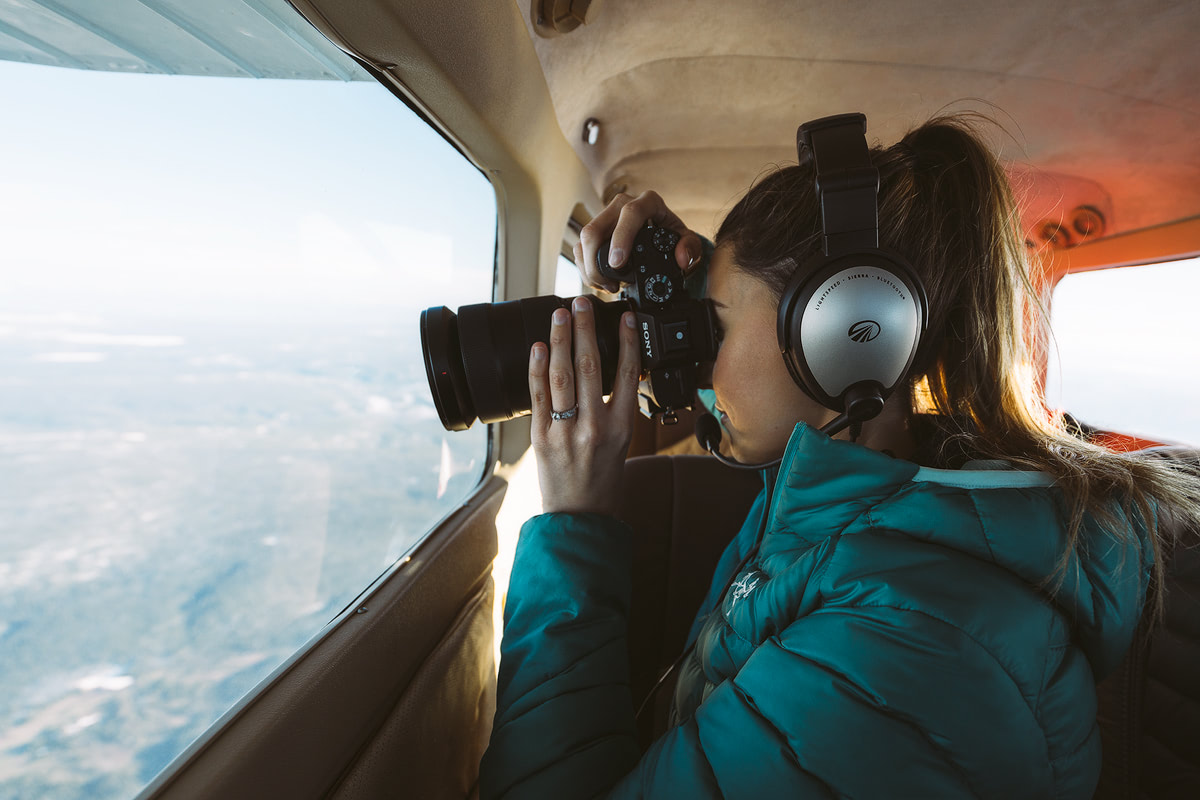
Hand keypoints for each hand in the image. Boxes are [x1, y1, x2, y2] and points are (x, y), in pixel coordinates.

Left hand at [528, 296, 640, 513]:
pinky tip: (538, 347)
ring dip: (560, 340)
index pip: (627, 374)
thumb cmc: (603, 479)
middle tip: (582, 303)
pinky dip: (537, 369)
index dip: (627, 341)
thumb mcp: (623, 442)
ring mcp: (565, 431)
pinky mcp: (541, 437)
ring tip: (560, 315)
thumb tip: (610, 370)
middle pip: (591, 366)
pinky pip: (538, 396)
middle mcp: (595, 426)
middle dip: (585, 329)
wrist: (579, 516)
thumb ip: (617, 408)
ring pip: (563, 376)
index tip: (625, 317)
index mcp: (622, 426)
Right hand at [576, 191, 703, 292]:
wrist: (662, 239)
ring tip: (606, 286)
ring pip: (585, 238)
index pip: (630, 213)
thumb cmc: (674, 238)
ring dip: (589, 267)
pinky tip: (599, 281)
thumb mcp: (688, 243)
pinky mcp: (596, 228)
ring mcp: (607, 216)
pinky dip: (586, 267)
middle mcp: (623, 204)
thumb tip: (682, 257)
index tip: (617, 263)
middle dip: (596, 261)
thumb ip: (691, 249)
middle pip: (596, 227)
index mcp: (648, 202)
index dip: (621, 238)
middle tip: (610, 285)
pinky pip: (581, 246)